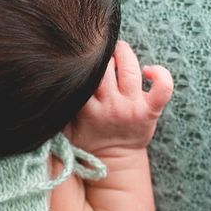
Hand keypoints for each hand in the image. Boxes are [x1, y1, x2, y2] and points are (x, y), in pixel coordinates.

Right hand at [67, 40, 173, 155]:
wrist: (113, 161)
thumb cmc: (86, 139)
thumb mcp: (65, 128)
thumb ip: (58, 109)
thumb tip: (48, 86)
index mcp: (87, 111)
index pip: (84, 76)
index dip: (82, 62)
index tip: (80, 56)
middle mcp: (111, 107)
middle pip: (105, 68)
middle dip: (102, 54)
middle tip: (98, 51)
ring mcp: (132, 107)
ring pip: (130, 69)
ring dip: (123, 53)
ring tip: (118, 49)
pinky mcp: (150, 111)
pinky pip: (163, 88)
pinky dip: (161, 74)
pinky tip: (148, 71)